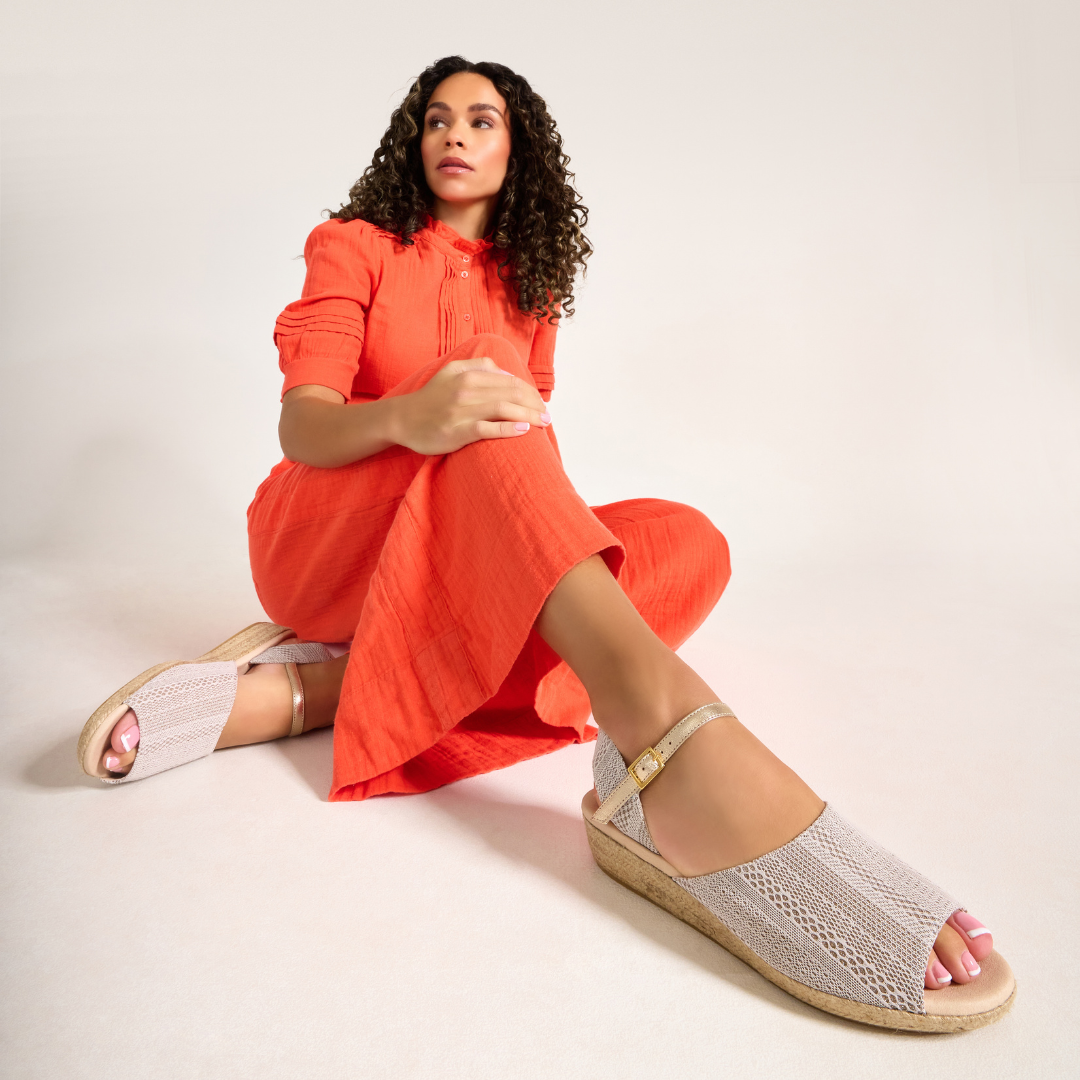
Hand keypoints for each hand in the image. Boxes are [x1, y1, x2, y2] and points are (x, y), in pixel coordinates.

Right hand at [392, 356, 550, 455]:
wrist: (402, 420)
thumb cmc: (431, 399)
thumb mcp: (451, 371)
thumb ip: (478, 366)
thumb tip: (506, 373)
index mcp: (467, 374)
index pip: (508, 381)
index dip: (529, 391)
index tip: (540, 403)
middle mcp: (466, 389)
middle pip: (511, 393)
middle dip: (534, 404)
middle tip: (547, 415)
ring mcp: (462, 411)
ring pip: (504, 409)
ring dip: (529, 416)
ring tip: (542, 423)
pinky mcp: (458, 431)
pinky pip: (489, 429)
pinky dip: (509, 429)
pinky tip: (523, 430)